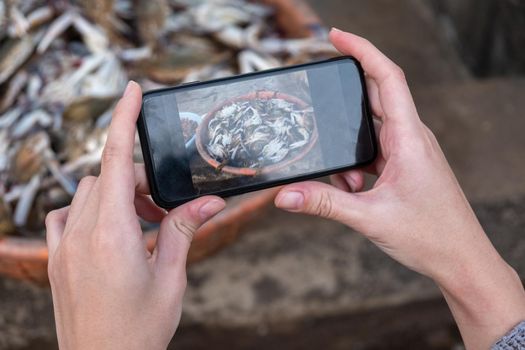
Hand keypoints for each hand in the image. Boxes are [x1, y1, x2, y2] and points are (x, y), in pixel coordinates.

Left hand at [45, 82, 224, 349]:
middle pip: (108, 177)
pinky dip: (90, 209)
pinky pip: (67, 214)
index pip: (118, 161)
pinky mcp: (56, 258)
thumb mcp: (170, 278)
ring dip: (116, 194)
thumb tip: (209, 202)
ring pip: (87, 192)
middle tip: (165, 205)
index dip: (124, 120)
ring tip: (143, 223)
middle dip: (138, 178)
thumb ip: (183, 231)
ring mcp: (63, 246)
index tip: (131, 90)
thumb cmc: (139, 330)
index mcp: (113, 234)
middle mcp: (81, 233)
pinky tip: (111, 230)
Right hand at [275, 29, 524, 347]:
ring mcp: (411, 151)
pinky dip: (358, 164)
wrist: (461, 260)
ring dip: (351, 146)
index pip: (386, 78)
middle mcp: (412, 138)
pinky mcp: (407, 165)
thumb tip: (285, 196)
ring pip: (373, 130)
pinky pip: (376, 151)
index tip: (337, 37)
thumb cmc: (429, 236)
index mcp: (409, 139)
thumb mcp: (368, 218)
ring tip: (346, 182)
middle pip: (376, 97)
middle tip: (319, 100)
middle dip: (346, 99)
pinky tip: (353, 189)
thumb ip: (323, 203)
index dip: (362, 51)